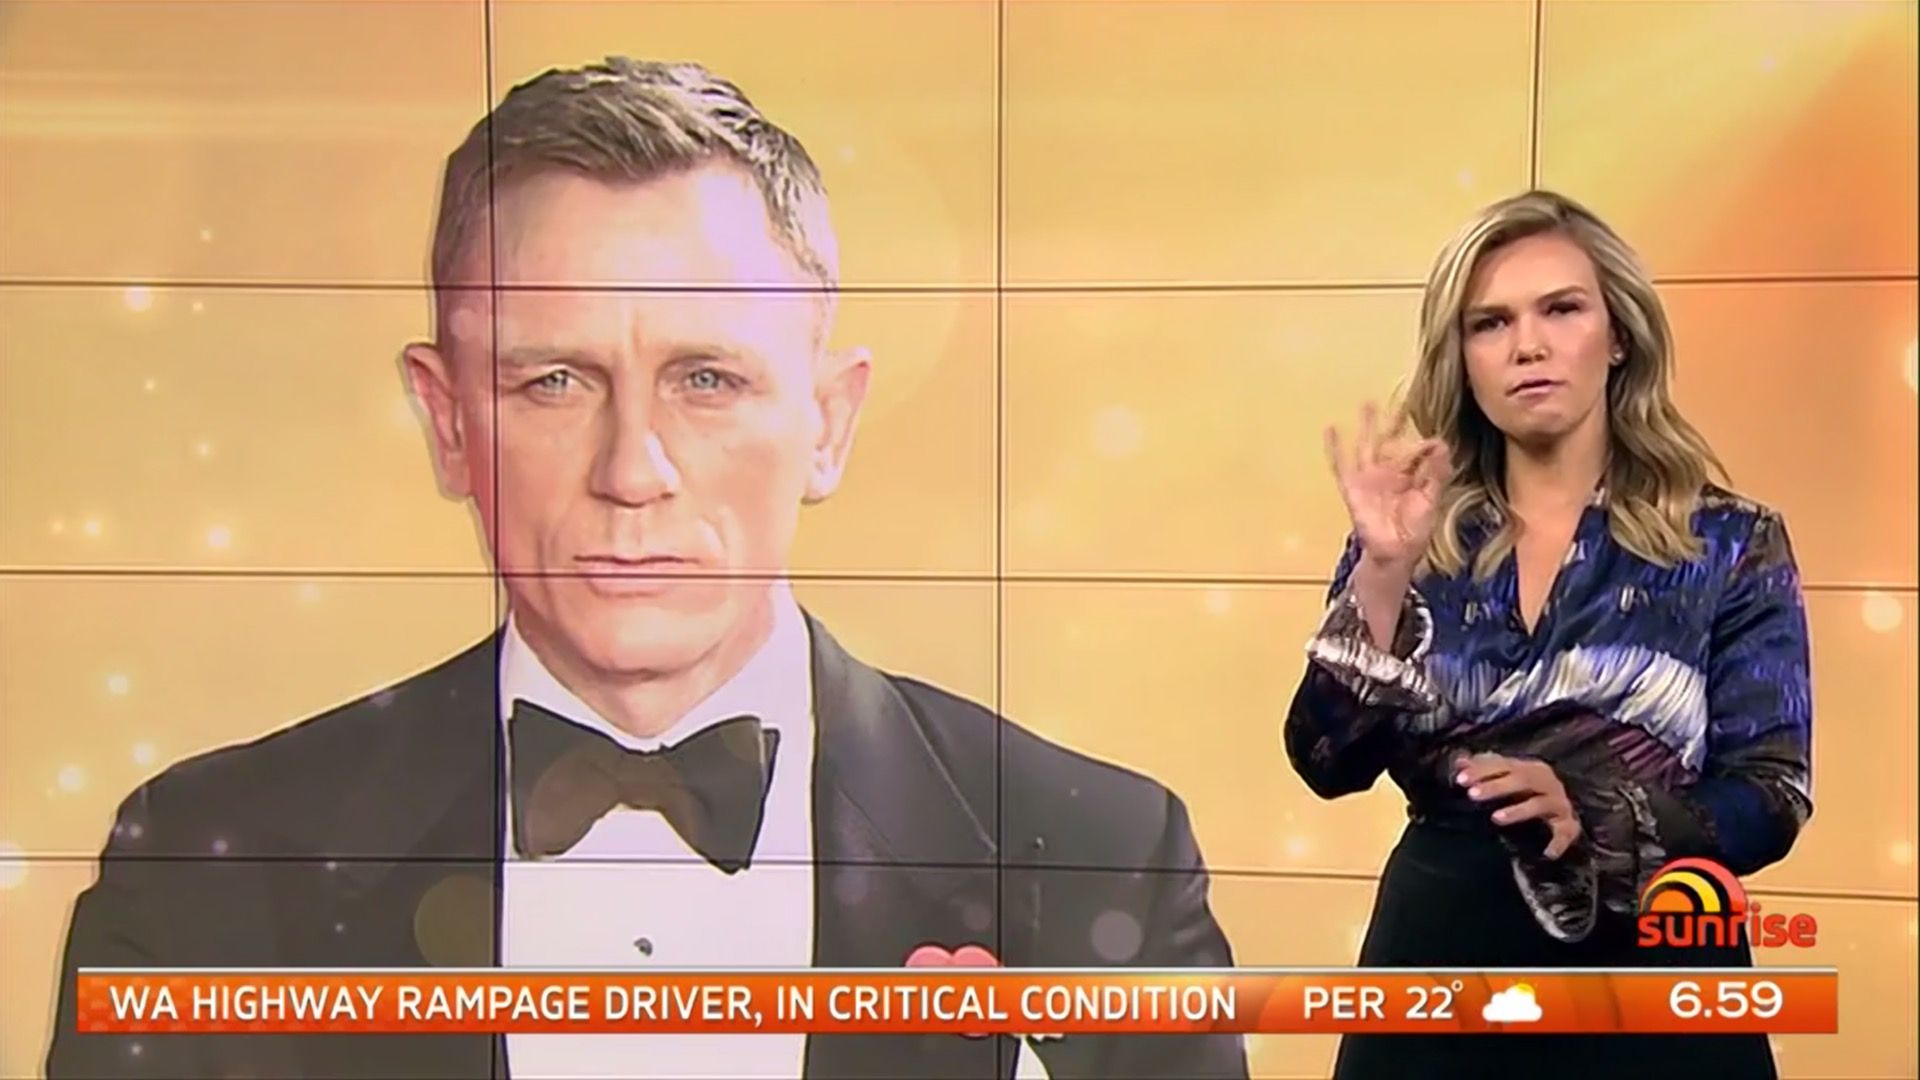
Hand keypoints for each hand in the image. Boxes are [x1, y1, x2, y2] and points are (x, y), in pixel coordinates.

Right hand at [1324, 403, 1449, 570]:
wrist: (1396, 552)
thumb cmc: (1414, 530)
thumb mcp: (1430, 499)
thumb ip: (1436, 472)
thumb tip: (1441, 444)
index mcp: (1409, 475)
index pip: (1416, 451)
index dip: (1424, 444)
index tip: (1433, 439)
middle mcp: (1388, 472)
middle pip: (1389, 441)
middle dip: (1392, 421)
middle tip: (1398, 400)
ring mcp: (1369, 478)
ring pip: (1367, 445)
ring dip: (1367, 425)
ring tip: (1367, 403)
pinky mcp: (1353, 487)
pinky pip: (1340, 464)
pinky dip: (1335, 448)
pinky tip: (1332, 430)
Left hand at [1455, 753, 1581, 858]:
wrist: (1565, 809)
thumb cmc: (1529, 792)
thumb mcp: (1508, 779)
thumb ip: (1485, 770)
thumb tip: (1459, 761)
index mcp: (1529, 768)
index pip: (1504, 765)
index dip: (1481, 771)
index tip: (1460, 780)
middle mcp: (1547, 782)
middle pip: (1522, 780)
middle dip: (1495, 786)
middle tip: (1472, 795)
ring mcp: (1559, 803)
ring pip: (1539, 804)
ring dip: (1518, 811)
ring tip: (1495, 818)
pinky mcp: (1569, 824)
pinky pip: (1565, 832)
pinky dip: (1558, 842)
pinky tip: (1548, 853)